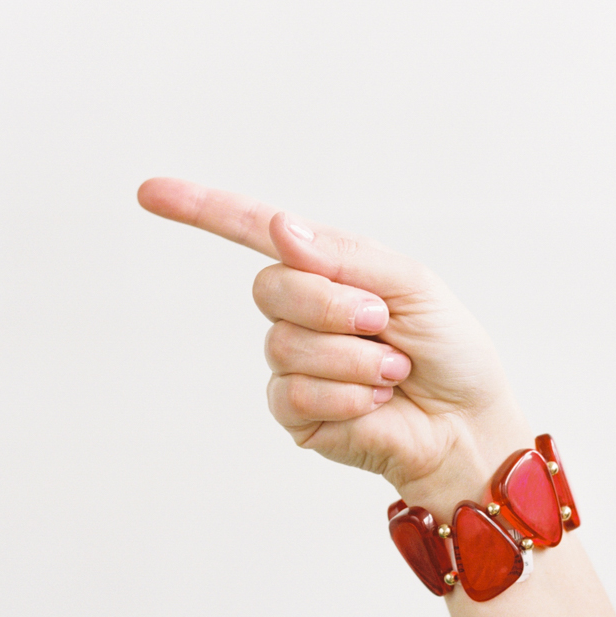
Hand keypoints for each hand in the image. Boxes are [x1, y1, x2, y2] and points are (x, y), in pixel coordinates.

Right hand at [137, 178, 531, 512]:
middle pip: (271, 287)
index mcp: (327, 269)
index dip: (202, 210)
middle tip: (381, 323)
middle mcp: (301, 312)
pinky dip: (345, 394)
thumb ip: (347, 257)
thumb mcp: (412, 285)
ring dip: (352, 358)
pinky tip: (373, 403)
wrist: (465, 424)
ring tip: (391, 371)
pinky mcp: (295, 412)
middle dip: (333, 305)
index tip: (149, 192)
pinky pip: (293, 391)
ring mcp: (292, 363)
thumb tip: (281, 228)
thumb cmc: (448, 350)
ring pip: (286, 344)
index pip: (253, 231)